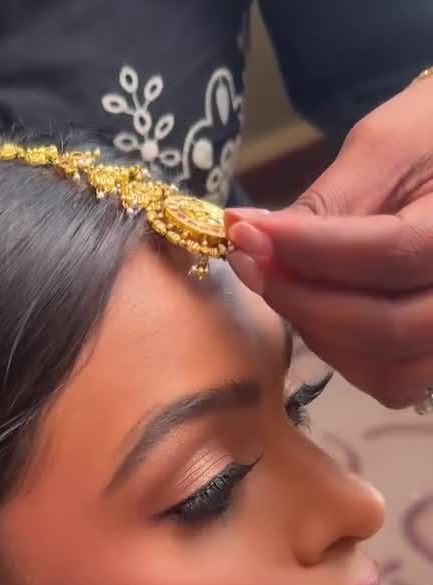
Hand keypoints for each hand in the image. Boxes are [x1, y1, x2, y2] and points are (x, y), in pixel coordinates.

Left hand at [226, 77, 432, 408]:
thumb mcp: (387, 148)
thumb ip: (328, 202)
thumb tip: (247, 233)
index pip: (389, 255)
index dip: (309, 252)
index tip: (245, 233)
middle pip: (386, 327)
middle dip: (302, 301)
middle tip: (249, 264)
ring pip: (387, 370)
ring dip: (321, 336)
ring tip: (285, 287)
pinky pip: (393, 383)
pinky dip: (347, 358)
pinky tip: (319, 315)